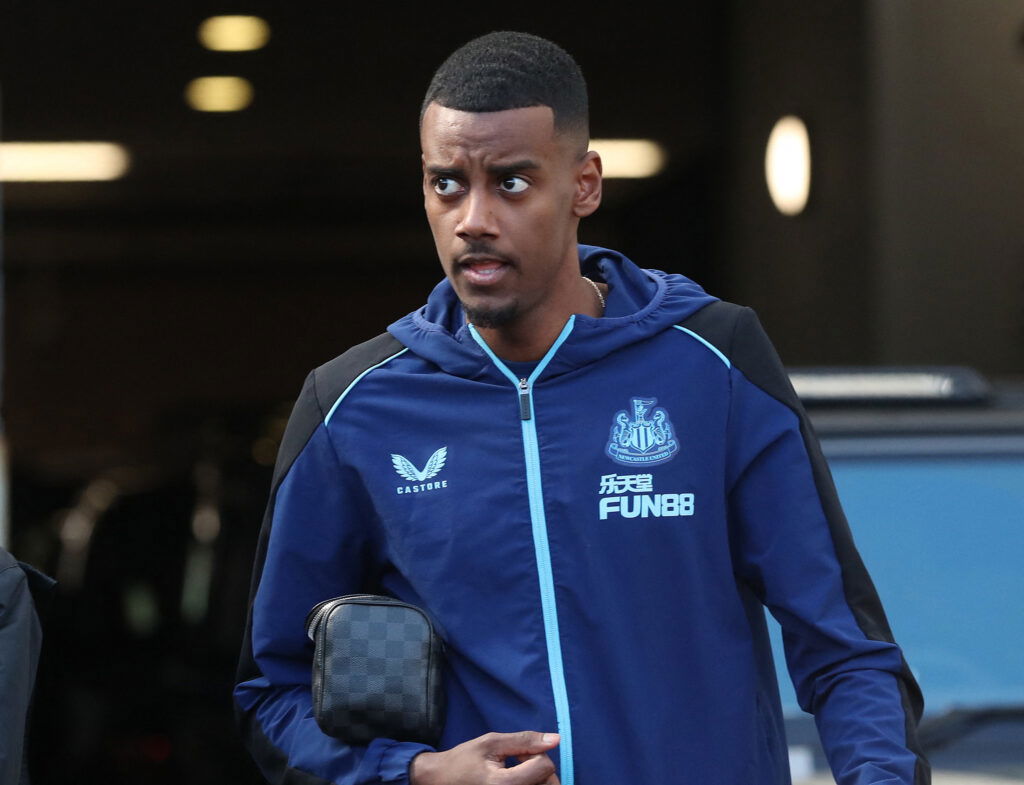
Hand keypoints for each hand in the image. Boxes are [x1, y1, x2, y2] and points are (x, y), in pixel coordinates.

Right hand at [409, 730, 560, 784]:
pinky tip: (516, 779)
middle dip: (540, 767)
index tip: (517, 752)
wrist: (439, 782)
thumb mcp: (491, 743)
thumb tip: (556, 739)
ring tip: (516, 771)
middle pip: (549, 783)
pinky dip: (531, 784)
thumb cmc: (463, 761)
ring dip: (537, 778)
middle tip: (519, 761)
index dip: (535, 752)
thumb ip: (524, 741)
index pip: (545, 766)